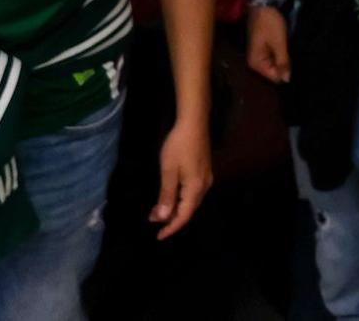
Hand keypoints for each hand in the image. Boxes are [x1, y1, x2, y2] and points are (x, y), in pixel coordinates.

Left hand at [152, 120, 211, 239]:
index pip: (184, 216)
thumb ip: (166, 195)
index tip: (158, 236)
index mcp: (195, 189)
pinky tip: (170, 195)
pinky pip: (192, 192)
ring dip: (175, 208)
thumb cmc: (178, 146)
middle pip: (189, 210)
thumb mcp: (168, 171)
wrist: (193, 122)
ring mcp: (206, 178)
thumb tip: (162, 218)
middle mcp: (204, 186)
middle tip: (152, 219)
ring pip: (191, 201)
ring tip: (158, 210)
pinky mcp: (204, 171)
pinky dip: (180, 198)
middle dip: (171, 218)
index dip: (171, 227)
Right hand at [247, 1, 290, 82]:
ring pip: (275, 64)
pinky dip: (280, 53)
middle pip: (274, 71)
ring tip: (289, 50)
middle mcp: (254, 62)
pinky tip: (286, 47)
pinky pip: (273, 56)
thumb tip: (287, 80)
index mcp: (256, 63)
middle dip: (284, 65)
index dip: (285, 71)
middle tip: (291, 54)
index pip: (274, 77)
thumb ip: (283, 62)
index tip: (293, 62)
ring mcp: (258, 54)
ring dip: (283, 58)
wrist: (263, 4)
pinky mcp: (263, 48)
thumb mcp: (279, 43)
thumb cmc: (270, 23)